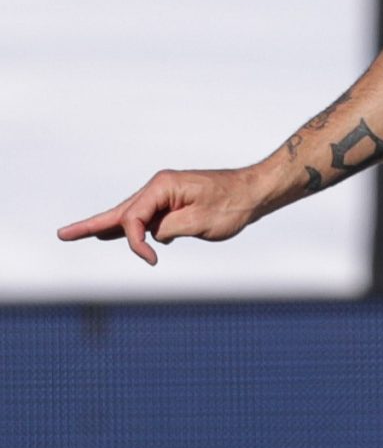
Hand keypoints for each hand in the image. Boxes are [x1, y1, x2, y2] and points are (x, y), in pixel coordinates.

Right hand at [57, 167, 270, 265]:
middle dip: (92, 225)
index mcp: (162, 186)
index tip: (151, 261)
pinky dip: (132, 228)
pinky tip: (115, 233)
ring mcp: (166, 194)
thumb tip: (152, 235)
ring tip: (79, 233)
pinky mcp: (174, 203)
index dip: (136, 243)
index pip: (133, 218)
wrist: (256, 192)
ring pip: (131, 215)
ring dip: (109, 227)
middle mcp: (159, 187)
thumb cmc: (232, 205)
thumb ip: (168, 229)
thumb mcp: (200, 222)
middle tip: (61, 234)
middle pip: (120, 212)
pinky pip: (146, 218)